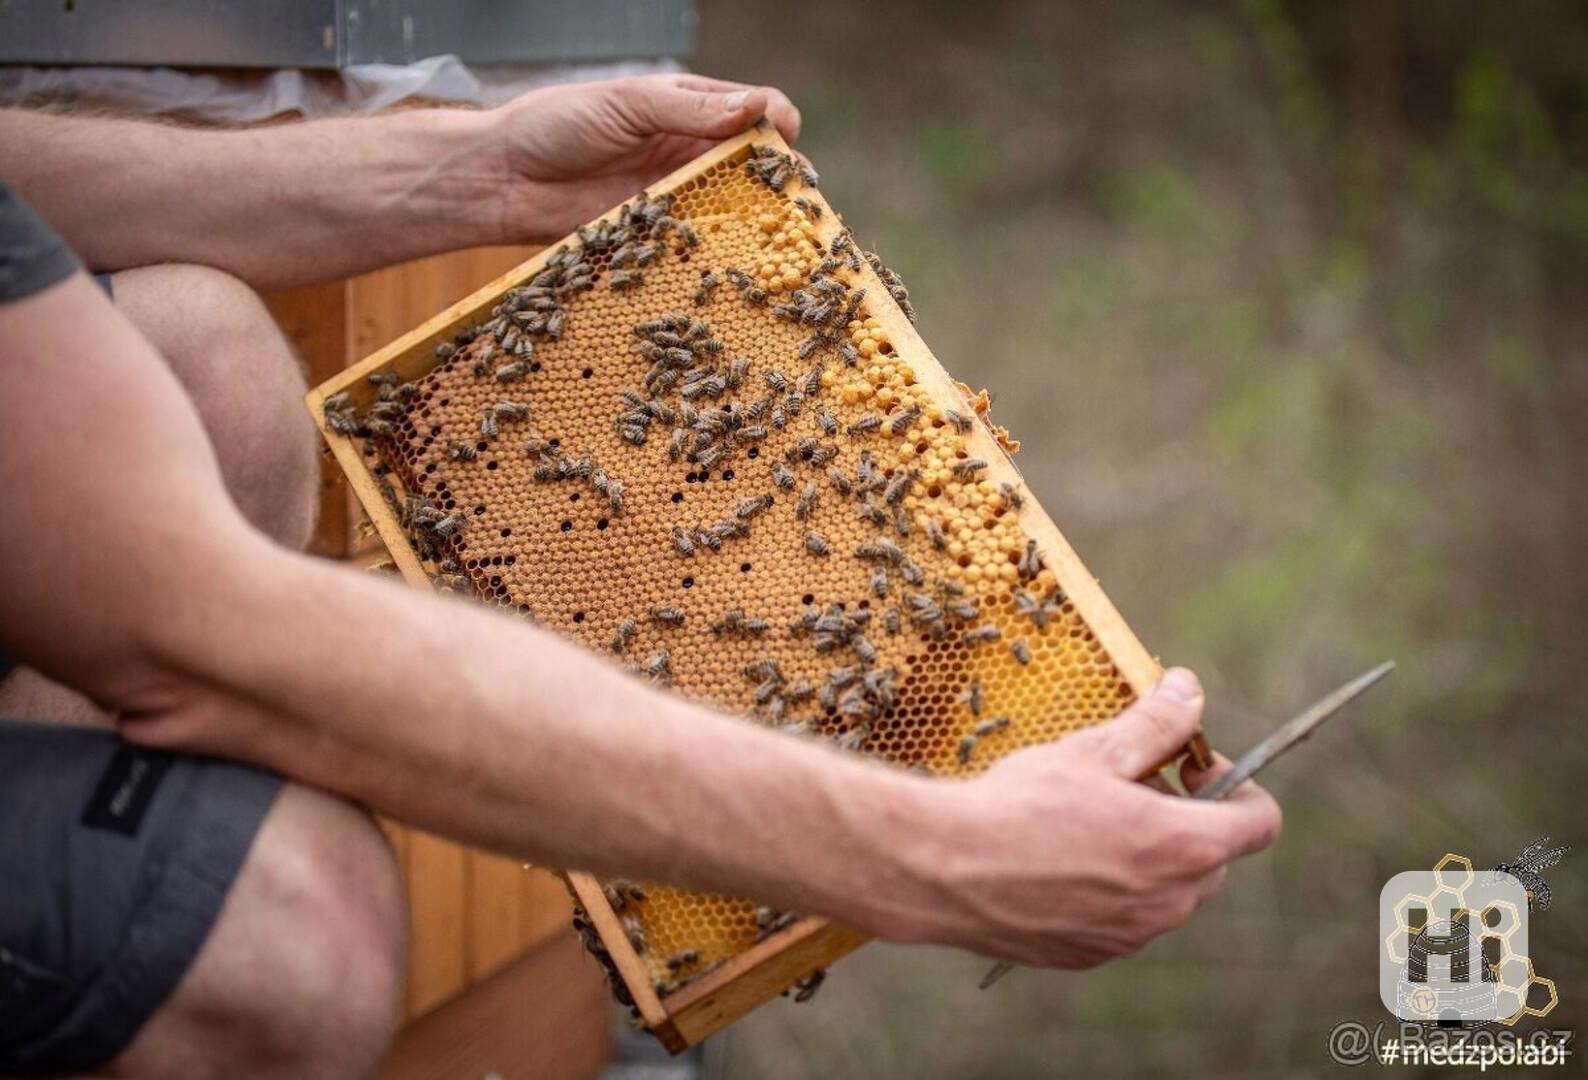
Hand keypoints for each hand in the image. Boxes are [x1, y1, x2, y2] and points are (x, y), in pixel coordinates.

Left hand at [492, 74, 800, 241]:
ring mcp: (677, 196)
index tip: (782, 143)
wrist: (503, 179)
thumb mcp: (628, 104)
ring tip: (774, 238)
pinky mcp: (658, 236)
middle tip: (792, 201)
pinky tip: (733, 262)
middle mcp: (691, 152)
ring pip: (736, 210)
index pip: (757, 109)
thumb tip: (757, 110)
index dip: (778, 124)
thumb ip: (691, 109)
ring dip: (758, 223)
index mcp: (690, 107)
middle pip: (757, 165)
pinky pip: (699, 246)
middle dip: (781, 181)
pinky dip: (719, 255)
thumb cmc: (557, 125)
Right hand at [903, 669, 1280, 968]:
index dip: (1235, 784)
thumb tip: (1191, 692)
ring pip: (1166, 890)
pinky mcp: (1091, 955)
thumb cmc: (1021, 804)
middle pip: (1212, 856)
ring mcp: (1132, 936)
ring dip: (1145, 855)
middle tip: (1126, 784)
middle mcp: (1169, 902)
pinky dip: (1108, 890)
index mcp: (1183, 846)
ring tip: (1085, 820)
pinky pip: (1123, 920)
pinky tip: (1056, 860)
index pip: (1260, 823)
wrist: (947, 869)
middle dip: (1183, 817)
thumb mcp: (1094, 751)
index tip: (1187, 766)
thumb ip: (1155, 725)